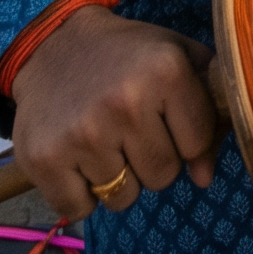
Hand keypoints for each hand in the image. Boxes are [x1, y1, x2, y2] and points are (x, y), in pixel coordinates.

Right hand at [9, 4, 219, 219]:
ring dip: (117, 178)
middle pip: (162, 176)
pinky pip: (80, 210)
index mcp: (166, 70)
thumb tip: (204, 177)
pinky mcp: (44, 159)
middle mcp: (126, 102)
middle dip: (151, 158)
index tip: (164, 114)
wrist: (54, 43)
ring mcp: (84, 134)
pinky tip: (75, 156)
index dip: (185, 136)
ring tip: (103, 138)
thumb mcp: (178, 57)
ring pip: (124, 198)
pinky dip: (79, 193)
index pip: (198, 143)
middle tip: (128, 126)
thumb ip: (207, 112)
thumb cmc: (127, 55)